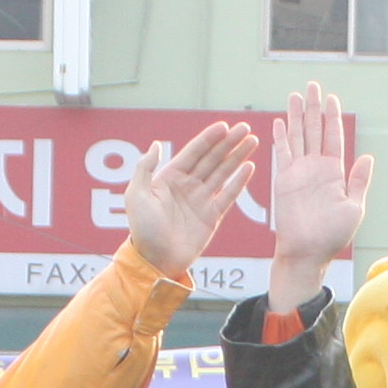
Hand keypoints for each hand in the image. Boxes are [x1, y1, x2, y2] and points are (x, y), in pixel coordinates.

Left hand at [124, 120, 258, 280]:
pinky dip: (239, 181)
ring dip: (237, 156)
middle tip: (245, 128)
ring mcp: (201, 200)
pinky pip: (228, 195)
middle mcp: (187, 186)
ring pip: (223, 172)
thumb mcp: (135, 196)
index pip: (193, 152)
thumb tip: (156, 144)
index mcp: (170, 178)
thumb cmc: (143, 230)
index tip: (224, 126)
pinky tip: (249, 166)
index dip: (209, 139)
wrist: (156, 261)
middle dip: (229, 143)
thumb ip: (144, 168)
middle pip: (212, 158)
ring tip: (252, 141)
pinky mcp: (212, 216)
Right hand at [265, 82, 372, 311]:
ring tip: (296, 94)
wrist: (307, 253)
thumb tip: (367, 156)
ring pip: (298, 136)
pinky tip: (281, 120)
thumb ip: (358, 181)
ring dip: (297, 115)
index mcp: (335, 173)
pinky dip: (282, 136)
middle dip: (314, 107)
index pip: (334, 137)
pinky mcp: (283, 179)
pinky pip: (282, 152)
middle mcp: (316, 169)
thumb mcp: (354, 208)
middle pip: (315, 130)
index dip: (333, 117)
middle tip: (313, 85)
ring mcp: (299, 172)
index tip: (332, 98)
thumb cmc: (332, 237)